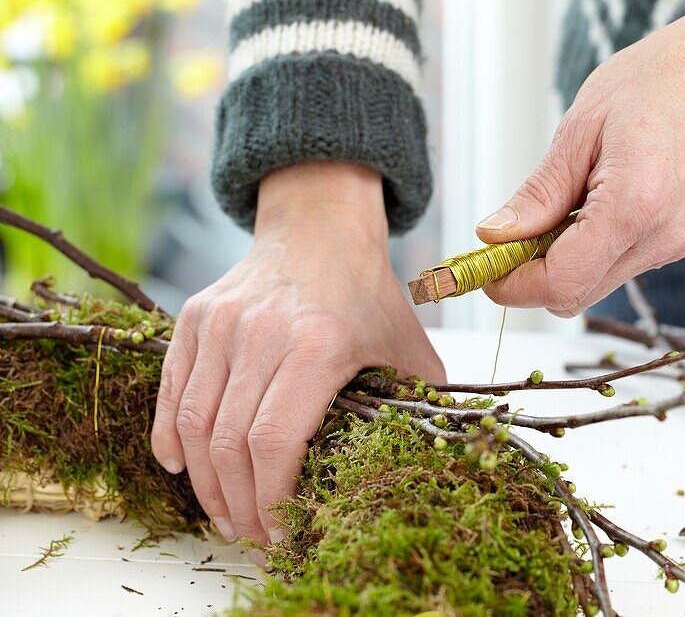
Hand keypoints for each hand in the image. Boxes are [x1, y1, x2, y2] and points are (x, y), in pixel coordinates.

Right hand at [151, 162, 443, 552]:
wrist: (321, 230)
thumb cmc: (369, 297)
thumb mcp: (408, 345)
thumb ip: (422, 402)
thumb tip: (433, 460)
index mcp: (318, 345)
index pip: (275, 442)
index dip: (271, 499)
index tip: (282, 534)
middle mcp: (262, 333)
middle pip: (229, 443)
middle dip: (238, 504)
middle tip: (251, 536)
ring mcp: (221, 324)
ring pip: (194, 423)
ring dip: (203, 482)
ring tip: (223, 514)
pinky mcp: (194, 318)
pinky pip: (170, 390)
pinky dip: (169, 435)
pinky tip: (180, 467)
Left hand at [476, 0, 684, 315]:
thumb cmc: (658, 80)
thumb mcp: (580, 127)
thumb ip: (539, 193)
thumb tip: (494, 237)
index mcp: (634, 206)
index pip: (560, 282)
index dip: (512, 284)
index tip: (482, 266)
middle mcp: (660, 238)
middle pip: (574, 295)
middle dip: (529, 276)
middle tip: (505, 236)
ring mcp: (674, 243)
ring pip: (594, 285)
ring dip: (558, 263)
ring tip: (550, 208)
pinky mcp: (677, 239)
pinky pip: (616, 265)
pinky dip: (586, 251)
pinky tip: (582, 207)